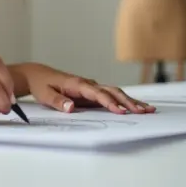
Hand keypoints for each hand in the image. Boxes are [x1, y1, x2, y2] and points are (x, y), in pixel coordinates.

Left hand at [15, 63, 155, 114]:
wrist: (37, 74)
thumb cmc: (41, 85)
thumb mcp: (45, 94)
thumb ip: (59, 101)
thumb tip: (71, 107)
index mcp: (77, 83)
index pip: (98, 94)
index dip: (110, 102)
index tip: (122, 111)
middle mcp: (87, 83)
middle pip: (112, 92)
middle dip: (129, 102)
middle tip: (144, 111)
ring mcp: (91, 87)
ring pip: (114, 92)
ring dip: (131, 101)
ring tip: (148, 109)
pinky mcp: (91, 92)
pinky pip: (110, 96)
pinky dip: (123, 101)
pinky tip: (135, 107)